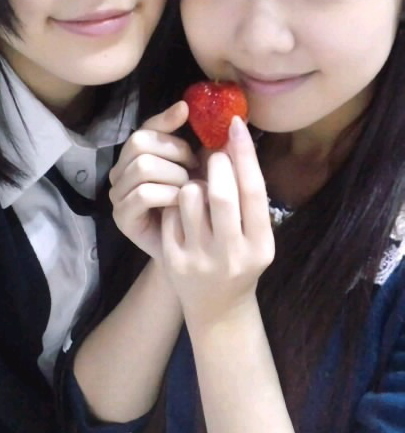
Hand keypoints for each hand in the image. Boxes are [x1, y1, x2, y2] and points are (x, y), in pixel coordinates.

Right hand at [109, 101, 197, 257]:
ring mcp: (118, 194)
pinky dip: (168, 194)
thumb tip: (185, 105)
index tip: (186, 113)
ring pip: (143, 166)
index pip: (145, 127)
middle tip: (195, 169)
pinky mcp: (122, 217)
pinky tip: (182, 202)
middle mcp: (121, 171)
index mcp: (137, 156)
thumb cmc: (195, 204)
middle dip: (175, 152)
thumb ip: (192, 139)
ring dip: (175, 175)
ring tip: (191, 189)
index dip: (165, 119)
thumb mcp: (197, 167)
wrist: (193, 248)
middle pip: (140, 143)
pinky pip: (143, 194)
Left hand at [161, 116, 274, 328]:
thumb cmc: (241, 259)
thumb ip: (248, 196)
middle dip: (216, 165)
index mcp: (261, 245)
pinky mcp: (174, 260)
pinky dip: (176, 203)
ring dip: (194, 184)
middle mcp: (232, 253)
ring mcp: (200, 258)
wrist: (218, 308)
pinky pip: (171, 213)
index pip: (254, 191)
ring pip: (190, 197)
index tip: (236, 124)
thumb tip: (233, 141)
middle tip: (215, 155)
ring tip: (199, 189)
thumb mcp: (255, 234)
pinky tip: (184, 212)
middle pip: (221, 193)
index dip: (245, 153)